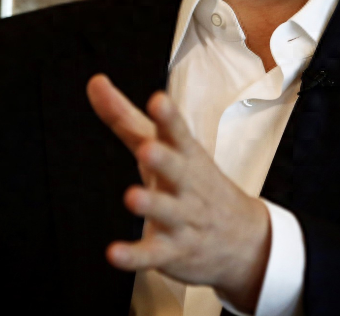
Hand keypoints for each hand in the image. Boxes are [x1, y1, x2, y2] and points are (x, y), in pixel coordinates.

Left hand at [86, 74, 271, 311]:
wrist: (244, 241)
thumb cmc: (195, 183)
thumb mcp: (163, 148)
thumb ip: (125, 117)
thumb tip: (95, 82)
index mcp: (186, 156)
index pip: (179, 133)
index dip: (169, 118)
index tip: (159, 101)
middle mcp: (187, 185)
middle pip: (178, 170)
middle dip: (165, 159)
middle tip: (149, 149)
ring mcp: (183, 220)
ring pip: (168, 212)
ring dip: (152, 205)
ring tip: (133, 197)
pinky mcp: (173, 251)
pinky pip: (153, 254)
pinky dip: (134, 255)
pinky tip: (115, 253)